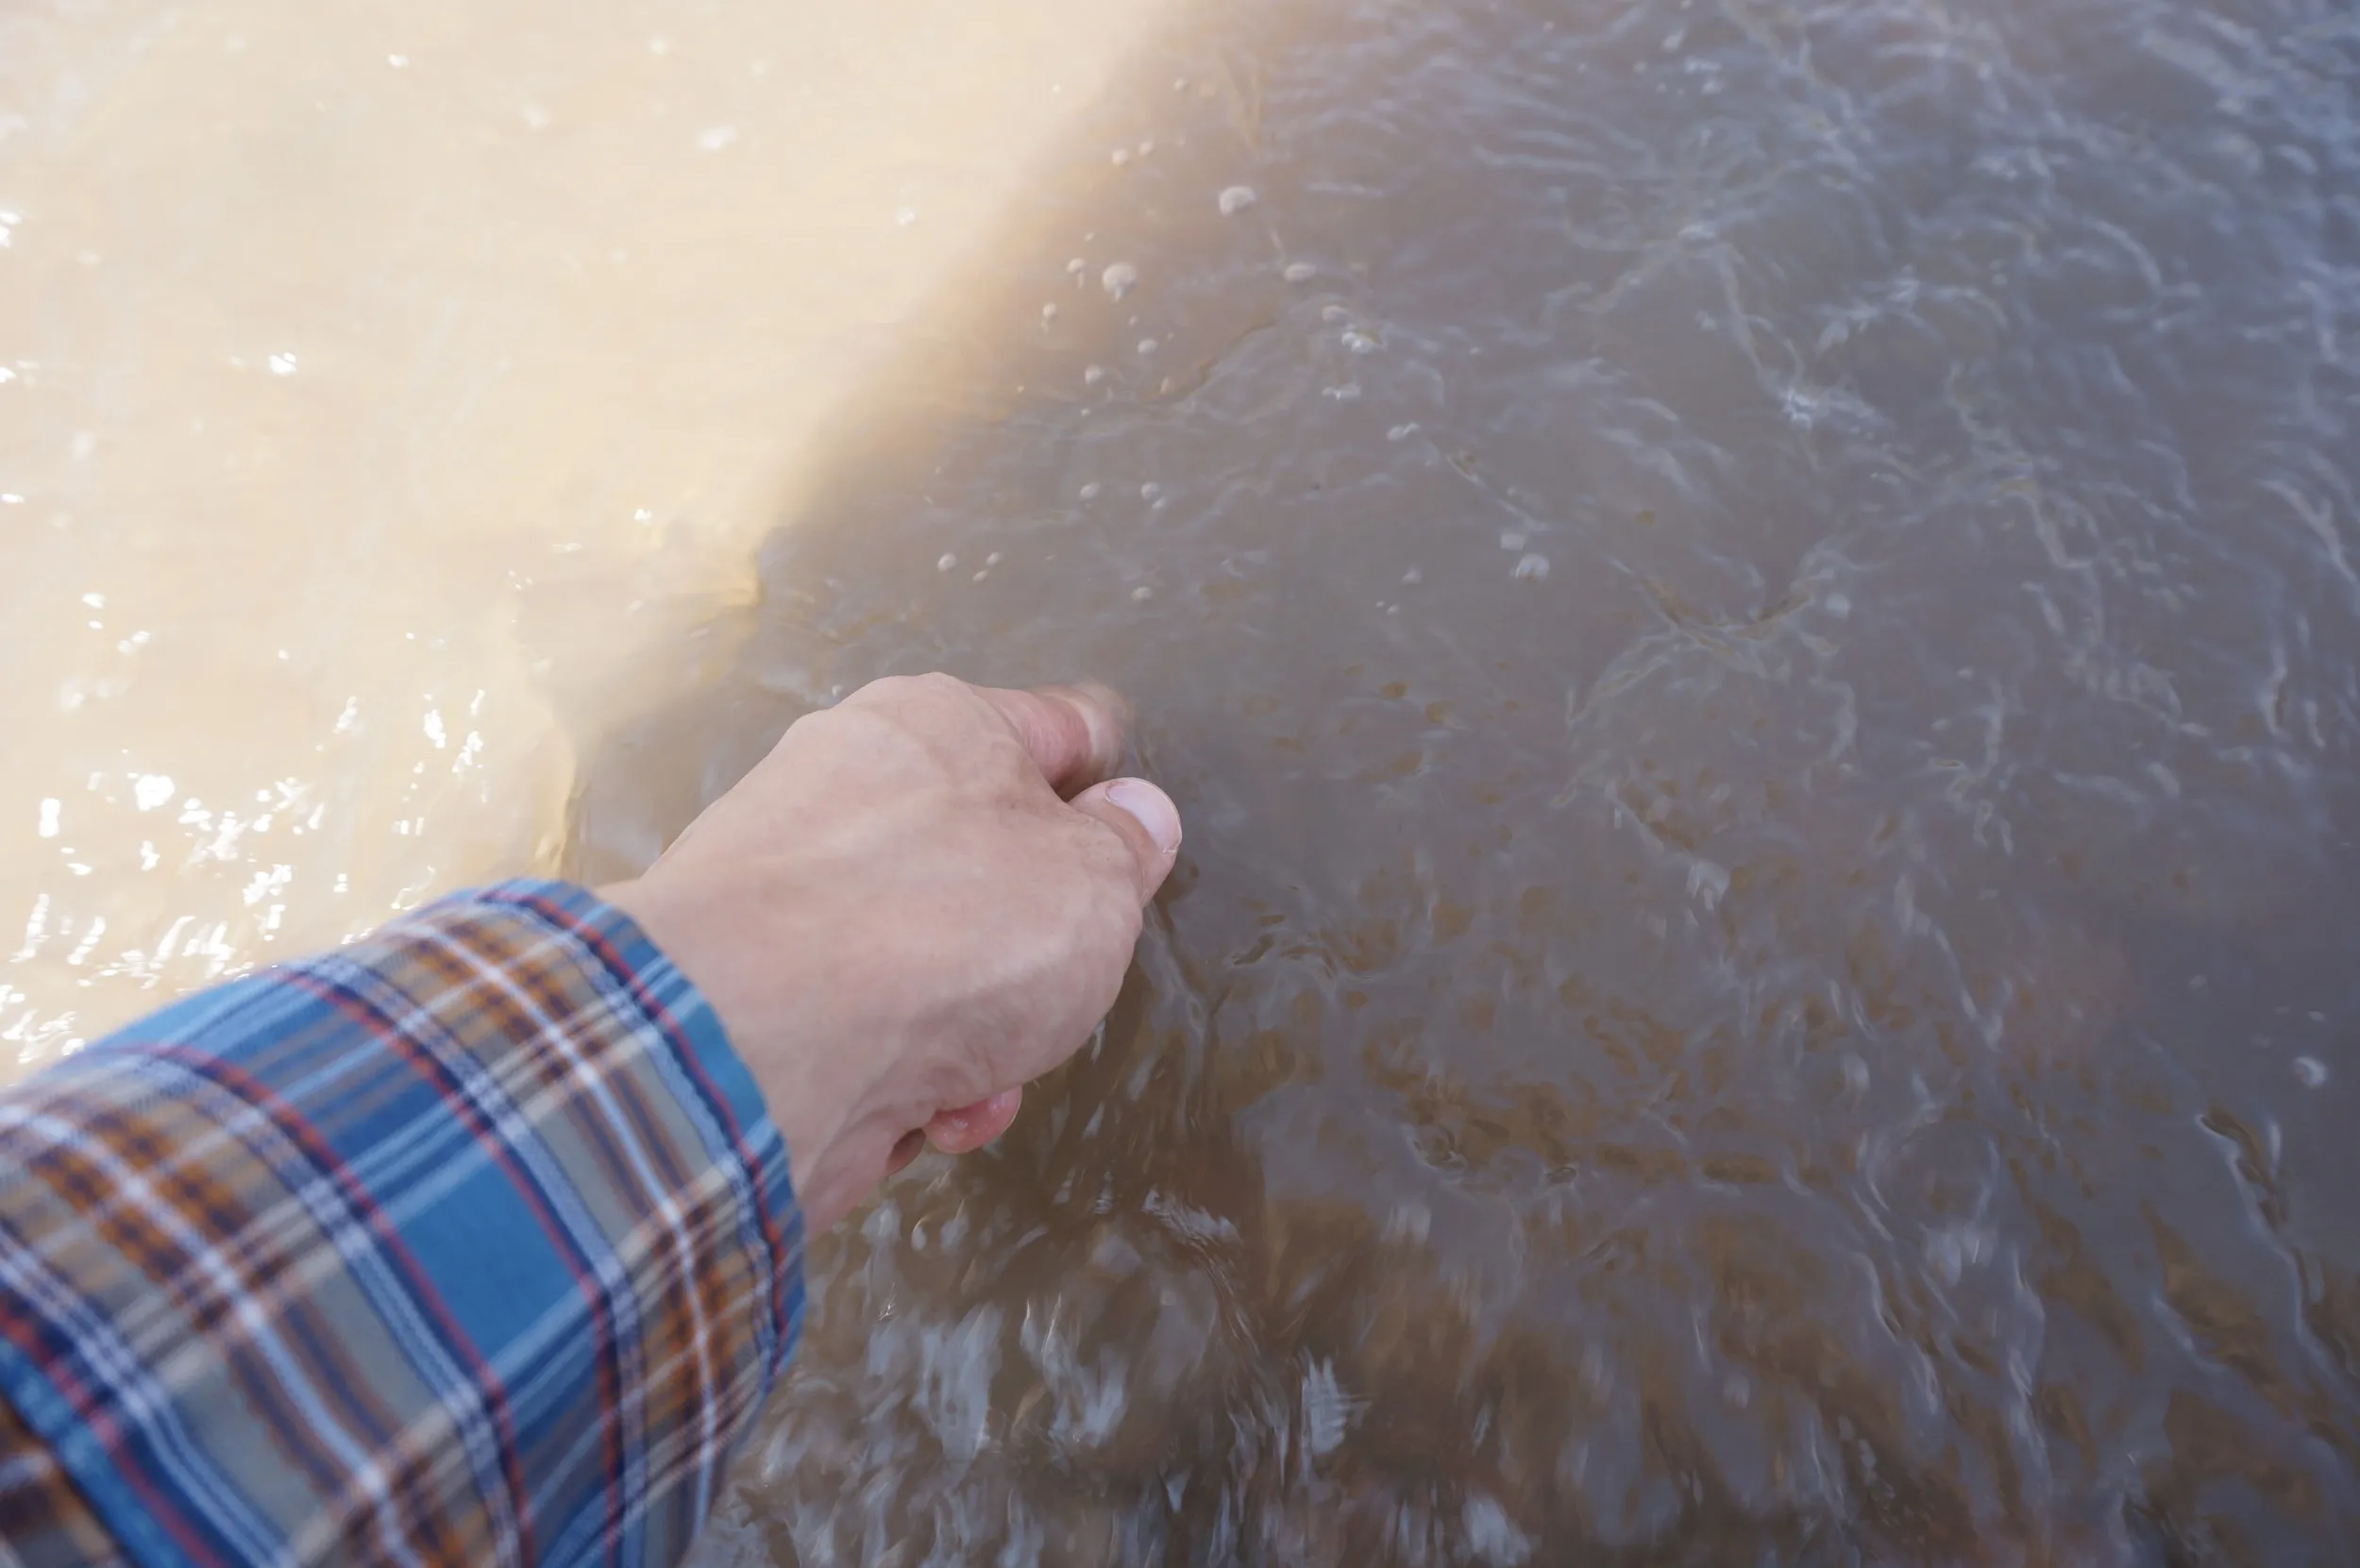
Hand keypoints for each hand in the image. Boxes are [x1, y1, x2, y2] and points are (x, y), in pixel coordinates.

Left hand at [600, 674, 1181, 1230]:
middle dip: (1035, 950)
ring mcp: (792, 888)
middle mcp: (852, 785)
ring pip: (930, 961)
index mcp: (938, 725)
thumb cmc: (949, 930)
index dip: (1109, 788)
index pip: (1058, 729)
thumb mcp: (1094, 885)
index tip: (1131, 841)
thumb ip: (1127, 851)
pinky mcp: (752, 985)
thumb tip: (1134, 815)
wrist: (758, 1043)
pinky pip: (864, 1023)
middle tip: (1057, 988)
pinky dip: (903, 1073)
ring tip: (980, 1077)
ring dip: (978, 1035)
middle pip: (987, 865)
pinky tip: (919, 1111)